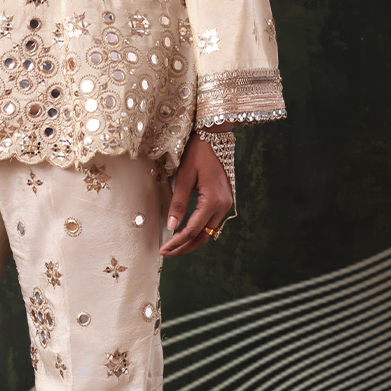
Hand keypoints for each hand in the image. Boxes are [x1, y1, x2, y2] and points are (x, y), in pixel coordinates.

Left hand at [160, 133, 233, 256]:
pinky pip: (213, 222)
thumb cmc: (198, 153)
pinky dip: (200, 230)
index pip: (192, 230)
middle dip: (185, 247)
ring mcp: (226, 204)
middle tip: (167, 253)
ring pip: (210, 231)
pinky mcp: (225, 200)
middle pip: (204, 236)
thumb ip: (178, 203)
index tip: (163, 249)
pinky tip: (187, 232)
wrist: (214, 136)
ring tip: (175, 246)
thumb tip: (172, 226)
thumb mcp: (185, 177)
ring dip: (193, 240)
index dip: (177, 242)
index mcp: (213, 201)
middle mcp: (224, 206)